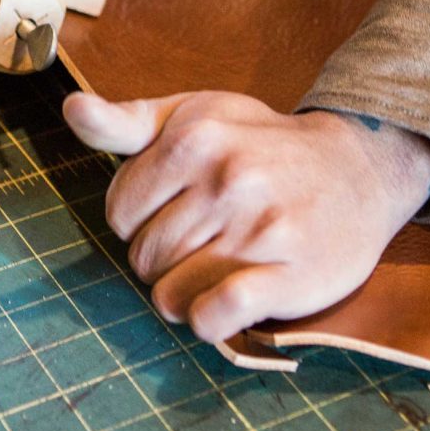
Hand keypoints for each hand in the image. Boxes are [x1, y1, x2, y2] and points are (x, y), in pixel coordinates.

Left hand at [62, 91, 429, 342]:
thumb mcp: (193, 118)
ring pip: (170, 294)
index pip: (119, 212)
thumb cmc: (259, 145)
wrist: (358, 169)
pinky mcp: (291, 275)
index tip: (175, 209)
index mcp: (194, 137)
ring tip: (215, 267)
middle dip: (162, 259)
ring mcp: (261, 228)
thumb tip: (72, 109)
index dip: (139, 220)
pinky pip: (215, 316)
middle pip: (143, 257)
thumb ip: (126, 123)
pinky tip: (225, 302)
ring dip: (183, 294)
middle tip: (202, 240)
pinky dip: (208, 321)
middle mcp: (228, 178)